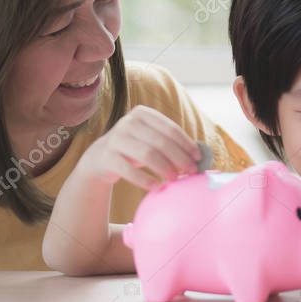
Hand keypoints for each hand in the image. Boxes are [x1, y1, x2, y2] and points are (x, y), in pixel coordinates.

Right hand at [75, 105, 201, 190]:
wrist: (100, 158)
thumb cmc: (133, 148)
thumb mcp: (149, 139)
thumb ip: (169, 142)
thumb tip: (200, 155)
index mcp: (142, 114)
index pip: (170, 128)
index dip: (186, 143)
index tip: (198, 158)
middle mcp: (128, 123)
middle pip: (160, 142)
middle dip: (179, 158)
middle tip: (190, 171)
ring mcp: (116, 139)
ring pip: (147, 154)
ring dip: (165, 168)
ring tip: (175, 179)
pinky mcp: (107, 157)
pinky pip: (130, 171)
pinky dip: (146, 180)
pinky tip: (156, 187)